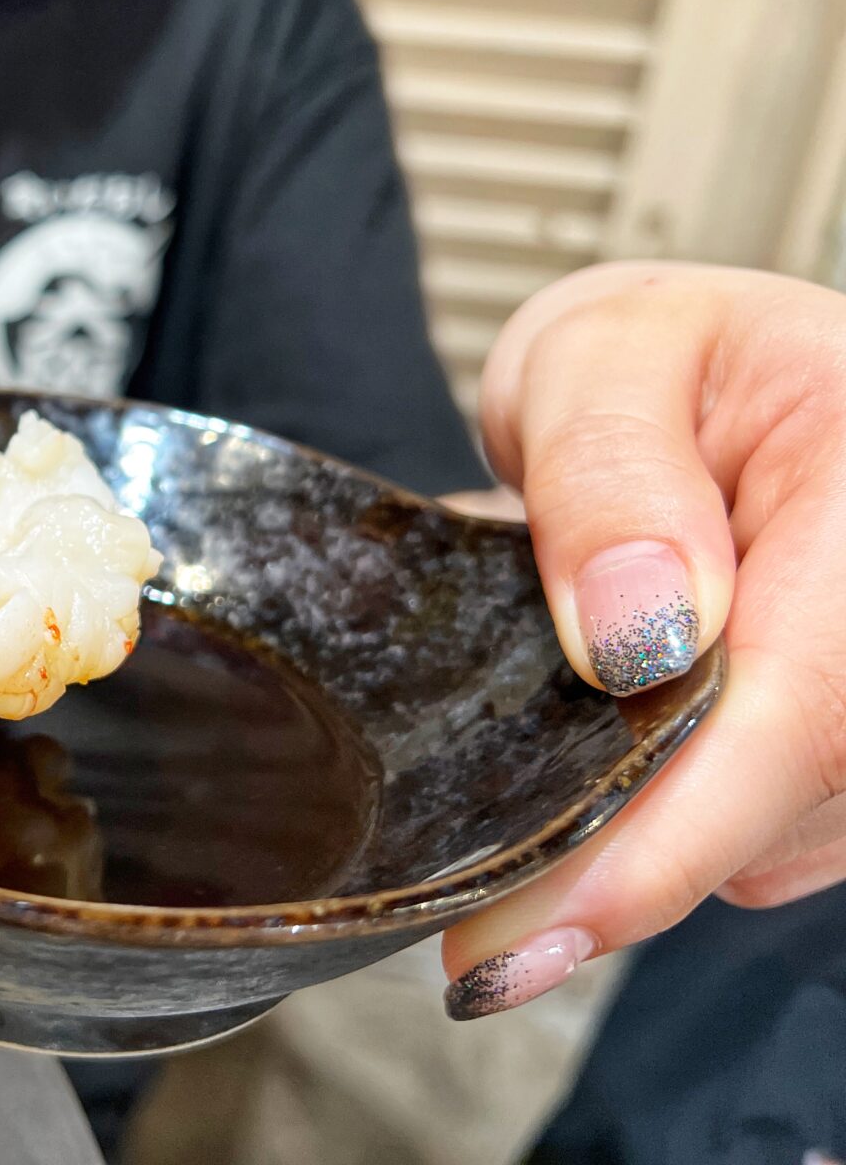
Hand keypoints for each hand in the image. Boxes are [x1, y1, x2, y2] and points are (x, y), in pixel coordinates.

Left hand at [440, 262, 845, 1017]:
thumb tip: (635, 633)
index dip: (668, 838)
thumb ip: (609, 468)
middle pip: (783, 802)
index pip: (802, 709)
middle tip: (477, 902)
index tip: (528, 933)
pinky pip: (758, 832)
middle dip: (620, 858)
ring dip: (632, 829)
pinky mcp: (844, 755)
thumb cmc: (664, 360)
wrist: (717, 380)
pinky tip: (597, 752)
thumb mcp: (605, 354)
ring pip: (770, 839)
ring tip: (536, 737)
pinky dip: (657, 817)